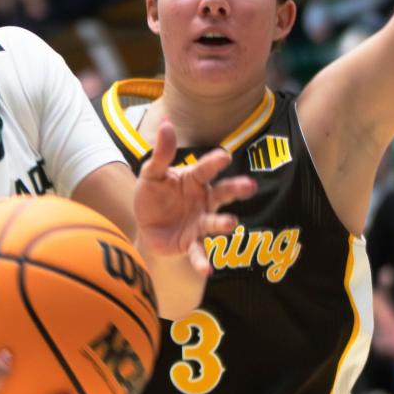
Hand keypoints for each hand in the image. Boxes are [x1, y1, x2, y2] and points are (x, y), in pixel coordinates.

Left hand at [131, 117, 255, 276]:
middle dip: (236, 189)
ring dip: (223, 223)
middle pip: (223, 193)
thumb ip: (161, 153)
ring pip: (215, 222)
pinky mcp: (190, 243)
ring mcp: (199, 223)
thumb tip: (166, 122)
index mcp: (194, 180)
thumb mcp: (152, 174)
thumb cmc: (153, 196)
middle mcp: (203, 201)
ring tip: (230, 224)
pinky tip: (208, 271)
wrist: (144, 226)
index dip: (215, 162)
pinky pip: (198, 252)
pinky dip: (202, 262)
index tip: (225, 156)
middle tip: (249, 185)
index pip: (206, 168)